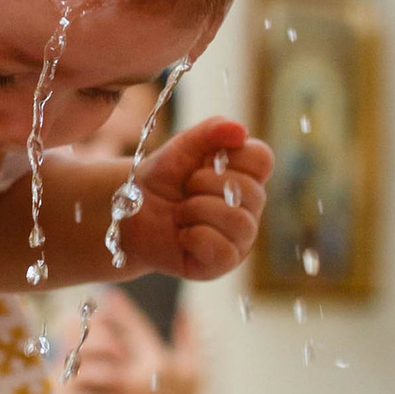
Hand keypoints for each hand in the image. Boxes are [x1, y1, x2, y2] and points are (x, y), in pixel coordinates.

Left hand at [67, 289, 205, 393]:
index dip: (118, 309)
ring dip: (72, 362)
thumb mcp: (193, 372)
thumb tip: (186, 310)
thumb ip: (190, 340)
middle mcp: (141, 376)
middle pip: (105, 345)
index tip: (103, 297)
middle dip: (84, 333)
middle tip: (67, 323)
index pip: (135, 326)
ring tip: (63, 355)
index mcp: (159, 360)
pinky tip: (58, 386)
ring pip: (88, 372)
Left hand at [112, 118, 270, 281]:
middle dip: (205, 184)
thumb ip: (210, 131)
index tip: (205, 160)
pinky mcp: (224, 262)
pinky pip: (223, 249)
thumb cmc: (163, 179)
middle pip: (251, 191)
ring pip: (239, 222)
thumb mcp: (182, 147)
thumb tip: (240, 131)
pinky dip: (194, 237)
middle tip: (186, 189)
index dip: (232, 156)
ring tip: (180, 212)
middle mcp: (250, 207)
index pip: (262, 159)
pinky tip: (183, 234)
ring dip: (197, 210)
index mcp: (247, 175)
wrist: (132, 212)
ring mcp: (240, 237)